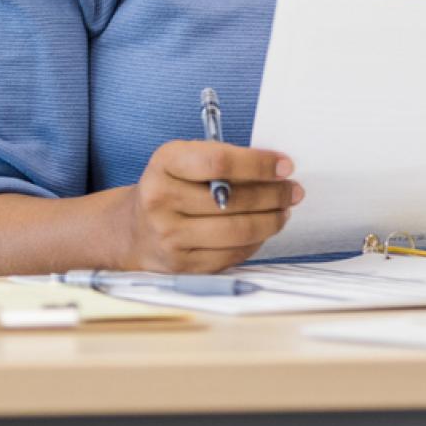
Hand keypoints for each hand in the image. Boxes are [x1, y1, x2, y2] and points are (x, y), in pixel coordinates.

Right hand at [119, 140, 302, 272]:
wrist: (133, 231)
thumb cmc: (170, 187)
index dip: (258, 164)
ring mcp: (169, 236)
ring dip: (271, 221)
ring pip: (237, 231)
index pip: (219, 162)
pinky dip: (255, 242)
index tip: (284, 165)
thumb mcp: (183, 160)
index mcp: (164, 163)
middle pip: (233, 200)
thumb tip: (275, 170)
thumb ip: (222, 160)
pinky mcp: (182, 265)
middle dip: (273, 194)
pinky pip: (232, 254)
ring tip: (283, 210)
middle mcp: (161, 200)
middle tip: (293, 190)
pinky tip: (262, 230)